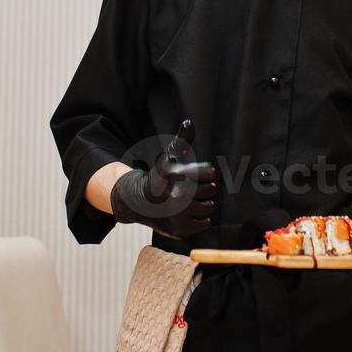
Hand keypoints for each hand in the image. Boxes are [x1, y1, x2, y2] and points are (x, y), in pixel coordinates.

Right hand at [109, 119, 217, 238]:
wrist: (140, 203)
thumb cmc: (160, 177)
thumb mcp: (169, 156)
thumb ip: (182, 139)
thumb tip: (189, 121)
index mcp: (175, 175)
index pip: (209, 172)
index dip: (206, 172)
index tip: (201, 173)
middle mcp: (176, 196)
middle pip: (211, 190)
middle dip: (206, 187)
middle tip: (194, 189)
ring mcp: (177, 215)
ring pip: (209, 207)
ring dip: (204, 203)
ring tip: (192, 200)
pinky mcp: (179, 229)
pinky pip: (205, 223)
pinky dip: (201, 218)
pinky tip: (189, 212)